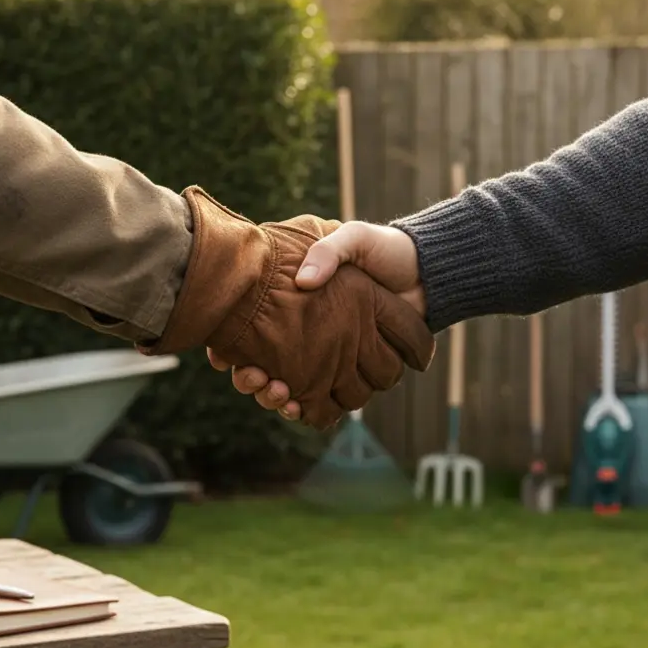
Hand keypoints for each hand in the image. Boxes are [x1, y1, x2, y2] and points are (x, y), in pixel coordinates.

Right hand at [208, 220, 424, 421]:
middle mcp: (305, 331)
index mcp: (296, 302)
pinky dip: (306, 408)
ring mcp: (326, 354)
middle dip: (250, 379)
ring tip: (276, 392)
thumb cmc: (384, 252)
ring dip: (272, 395)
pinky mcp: (350, 371)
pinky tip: (297, 407)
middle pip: (261, 364)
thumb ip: (329, 251)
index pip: (251, 327)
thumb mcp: (354, 239)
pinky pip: (322, 398)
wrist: (425, 273)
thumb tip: (304, 282)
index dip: (230, 343)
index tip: (221, 354)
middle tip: (251, 377)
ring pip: (286, 386)